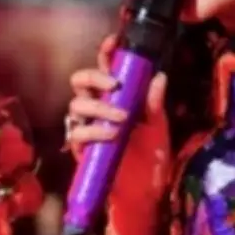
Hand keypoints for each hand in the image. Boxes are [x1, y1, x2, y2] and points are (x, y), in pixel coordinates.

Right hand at [66, 34, 171, 208]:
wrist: (146, 192)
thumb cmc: (151, 156)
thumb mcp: (159, 127)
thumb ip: (155, 104)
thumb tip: (159, 76)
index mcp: (115, 97)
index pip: (104, 68)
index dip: (105, 52)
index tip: (113, 42)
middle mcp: (97, 108)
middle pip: (79, 81)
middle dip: (94, 77)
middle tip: (115, 84)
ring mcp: (87, 128)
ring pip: (75, 105)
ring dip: (99, 107)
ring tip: (122, 117)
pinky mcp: (81, 149)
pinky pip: (77, 133)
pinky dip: (94, 131)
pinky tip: (112, 135)